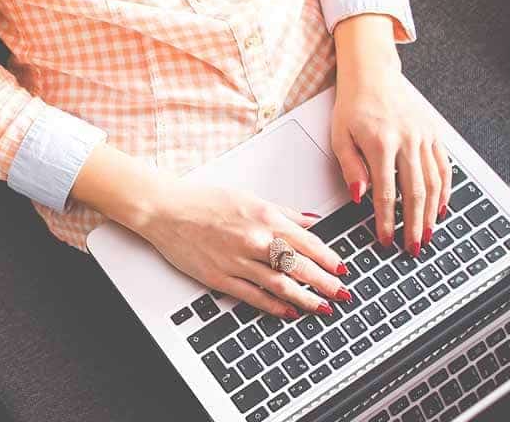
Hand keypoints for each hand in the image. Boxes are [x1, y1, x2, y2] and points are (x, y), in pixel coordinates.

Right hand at [130, 179, 350, 317]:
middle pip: (300, 266)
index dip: (329, 259)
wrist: (166, 210)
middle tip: (343, 294)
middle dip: (326, 283)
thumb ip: (283, 212)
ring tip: (324, 308)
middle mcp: (255, 240)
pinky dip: (275, 306)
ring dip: (307, 298)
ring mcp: (237, 261)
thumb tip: (310, 221)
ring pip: (281, 284)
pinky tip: (289, 311)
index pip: (308, 242)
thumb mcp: (249, 198)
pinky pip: (254, 296)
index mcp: (264, 217)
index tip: (342, 269)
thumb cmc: (203, 201)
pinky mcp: (220, 277)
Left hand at [332, 15, 451, 256]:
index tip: (385, 239)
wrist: (373, 75)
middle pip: (415, 192)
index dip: (386, 221)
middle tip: (413, 248)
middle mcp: (407, 141)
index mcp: (381, 143)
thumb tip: (360, 197)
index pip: (386, 193)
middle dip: (414, 225)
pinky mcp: (433, 134)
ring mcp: (424, 137)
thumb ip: (351, 168)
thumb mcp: (340, 137)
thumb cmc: (353, 106)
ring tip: (428, 235)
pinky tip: (440, 208)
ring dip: (431, 213)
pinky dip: (445, 190)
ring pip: (434, 183)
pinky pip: (444, 167)